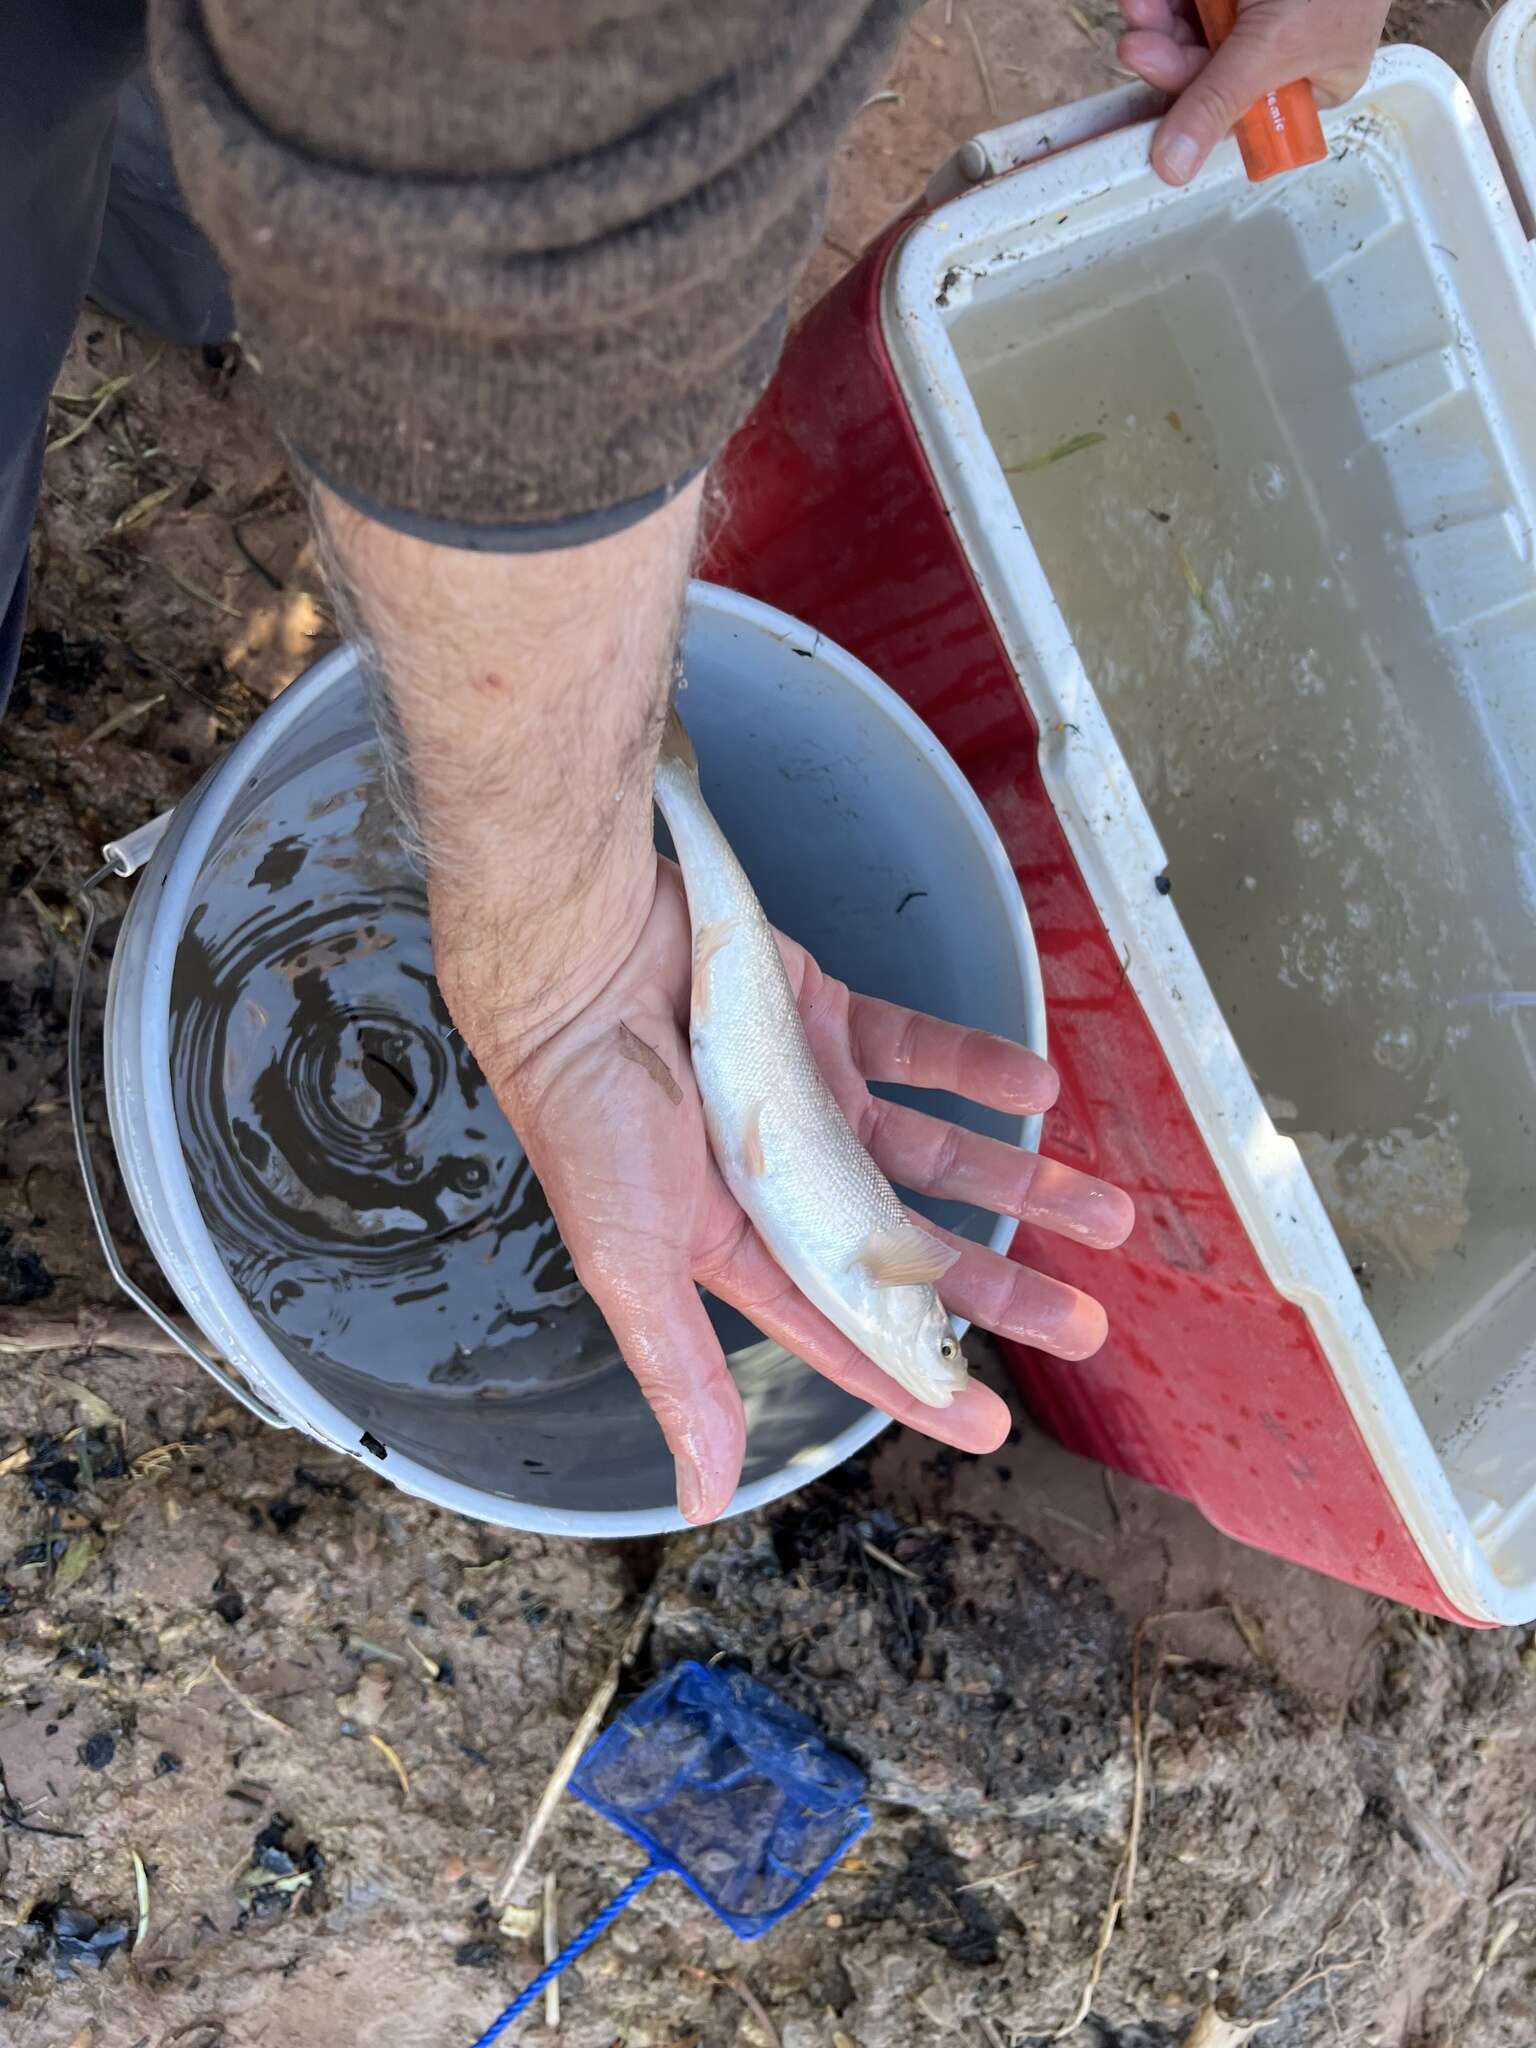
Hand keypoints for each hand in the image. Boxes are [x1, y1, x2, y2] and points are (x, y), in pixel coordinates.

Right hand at [442, 860, 1134, 1524]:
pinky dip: (981, 1072)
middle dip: (1000, 1291)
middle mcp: (787, 1180)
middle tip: (1086, 1327)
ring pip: (936, 1154)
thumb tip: (702, 1501)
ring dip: (1021, 1183)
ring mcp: (812, 1098)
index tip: (993, 1423)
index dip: (918, 1378)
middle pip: (913, 1250)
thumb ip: (680, 1372)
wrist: (581, 962)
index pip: (847, 1328)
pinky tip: (1040, 1096)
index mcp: (739, 1245)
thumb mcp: (634, 1259)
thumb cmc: (591, 1115)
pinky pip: (920, 1052)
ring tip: (1109, 1215)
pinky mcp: (825, 1020)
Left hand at [1117, 0, 1390, 185]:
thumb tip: (1174, 168)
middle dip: (1166, 56)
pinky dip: (1166, 2)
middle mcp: (1278, 53)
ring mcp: (1253, 14)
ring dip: (1157, 21)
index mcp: (1307, 84)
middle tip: (1138, 41)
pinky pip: (1188, 3)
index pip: (1235, 114)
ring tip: (1140, 5)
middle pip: (1202, 72)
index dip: (1191, 105)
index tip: (1156, 90)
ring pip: (1188, 32)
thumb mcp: (1275, 44)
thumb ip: (1220, 102)